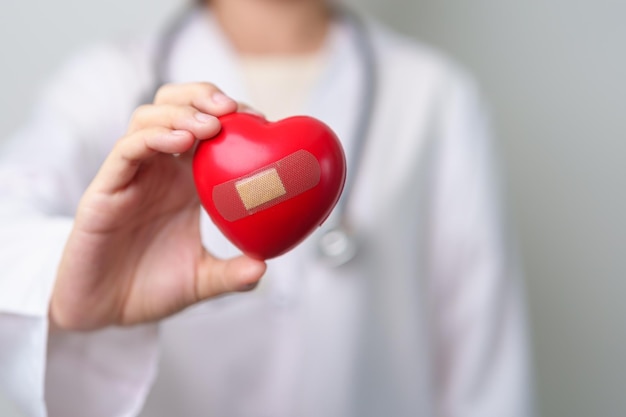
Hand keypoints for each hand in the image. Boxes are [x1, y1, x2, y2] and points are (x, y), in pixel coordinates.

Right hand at [51, 83, 265, 330]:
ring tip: (210, 126)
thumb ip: (232, 274)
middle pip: (176, 107)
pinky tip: (181, 141)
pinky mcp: (106, 189)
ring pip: (148, 119)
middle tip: (233, 109)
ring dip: (181, 112)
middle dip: (203, 96)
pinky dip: (153, 138)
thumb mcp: (202, 281)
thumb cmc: (151, 288)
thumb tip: (264, 267)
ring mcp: (132, 176)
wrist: (102, 312)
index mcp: (186, 182)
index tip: (261, 121)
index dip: (232, 116)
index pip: (207, 128)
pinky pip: (126, 150)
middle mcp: (159, 171)